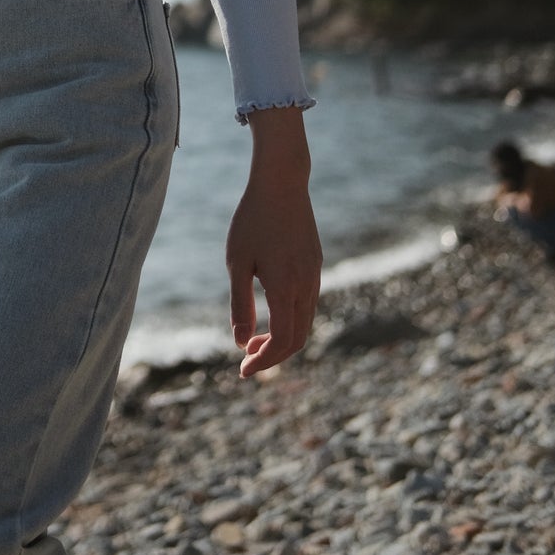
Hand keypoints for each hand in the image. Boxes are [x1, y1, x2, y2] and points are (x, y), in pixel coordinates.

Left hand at [226, 108, 321, 377]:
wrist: (282, 182)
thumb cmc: (253, 219)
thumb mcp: (238, 262)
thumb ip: (240, 305)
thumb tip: (240, 342)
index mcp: (286, 288)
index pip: (282, 342)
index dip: (264, 362)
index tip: (243, 371)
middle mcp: (307, 286)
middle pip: (298, 338)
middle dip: (273, 355)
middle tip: (247, 359)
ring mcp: (315, 275)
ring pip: (305, 322)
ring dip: (283, 338)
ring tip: (255, 338)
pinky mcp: (315, 264)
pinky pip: (308, 304)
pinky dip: (291, 319)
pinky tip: (271, 311)